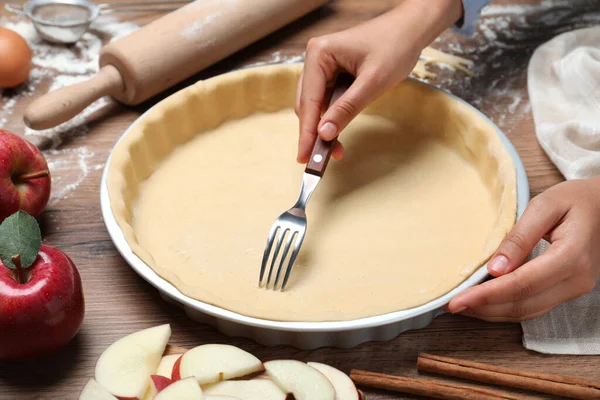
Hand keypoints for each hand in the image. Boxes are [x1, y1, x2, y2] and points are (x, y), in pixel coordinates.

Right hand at [295, 0, 462, 162]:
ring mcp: (323, 66)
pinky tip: (337, 134)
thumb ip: (347, 108)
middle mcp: (315, 59)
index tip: (304, 156)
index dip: (307, 131)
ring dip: (323, 128)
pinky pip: (327, 101)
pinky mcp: (332, 74)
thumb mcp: (373, 82)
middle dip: (313, 133)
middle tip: (318, 161)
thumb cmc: (395, 47)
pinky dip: (331, 119)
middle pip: (307, 105)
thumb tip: (325, 133)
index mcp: (319, 54)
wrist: (411, 30)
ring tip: (334, 150)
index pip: (309, 100)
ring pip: (316, 106)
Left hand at [447, 178, 599, 321]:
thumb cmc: (575, 199)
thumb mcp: (545, 206)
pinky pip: (534, 306)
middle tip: (451, 305)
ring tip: (462, 305)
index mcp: (571, 257)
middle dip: (484, 308)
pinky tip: (484, 302)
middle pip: (523, 304)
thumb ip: (520, 237)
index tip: (457, 300)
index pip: (522, 284)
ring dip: (492, 312)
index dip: (487, 295)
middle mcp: (576, 280)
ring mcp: (575, 289)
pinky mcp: (568, 290)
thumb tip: (495, 269)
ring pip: (528, 312)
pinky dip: (506, 308)